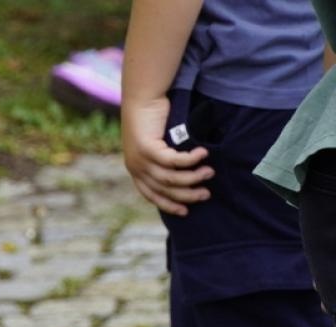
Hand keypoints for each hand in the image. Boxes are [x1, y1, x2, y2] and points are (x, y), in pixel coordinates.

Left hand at [122, 96, 211, 215]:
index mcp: (136, 170)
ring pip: (169, 178)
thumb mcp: (159, 143)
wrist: (142, 98)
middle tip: (207, 193)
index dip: (169, 205)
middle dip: (187, 194)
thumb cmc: (153, 119)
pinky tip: (203, 154)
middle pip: (164, 190)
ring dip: (192, 178)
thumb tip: (189, 173)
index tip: (186, 211)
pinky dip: (190, 160)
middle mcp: (135, 168)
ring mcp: (140, 159)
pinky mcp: (147, 149)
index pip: (152, 196)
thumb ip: (167, 159)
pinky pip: (173, 161)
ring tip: (210, 172)